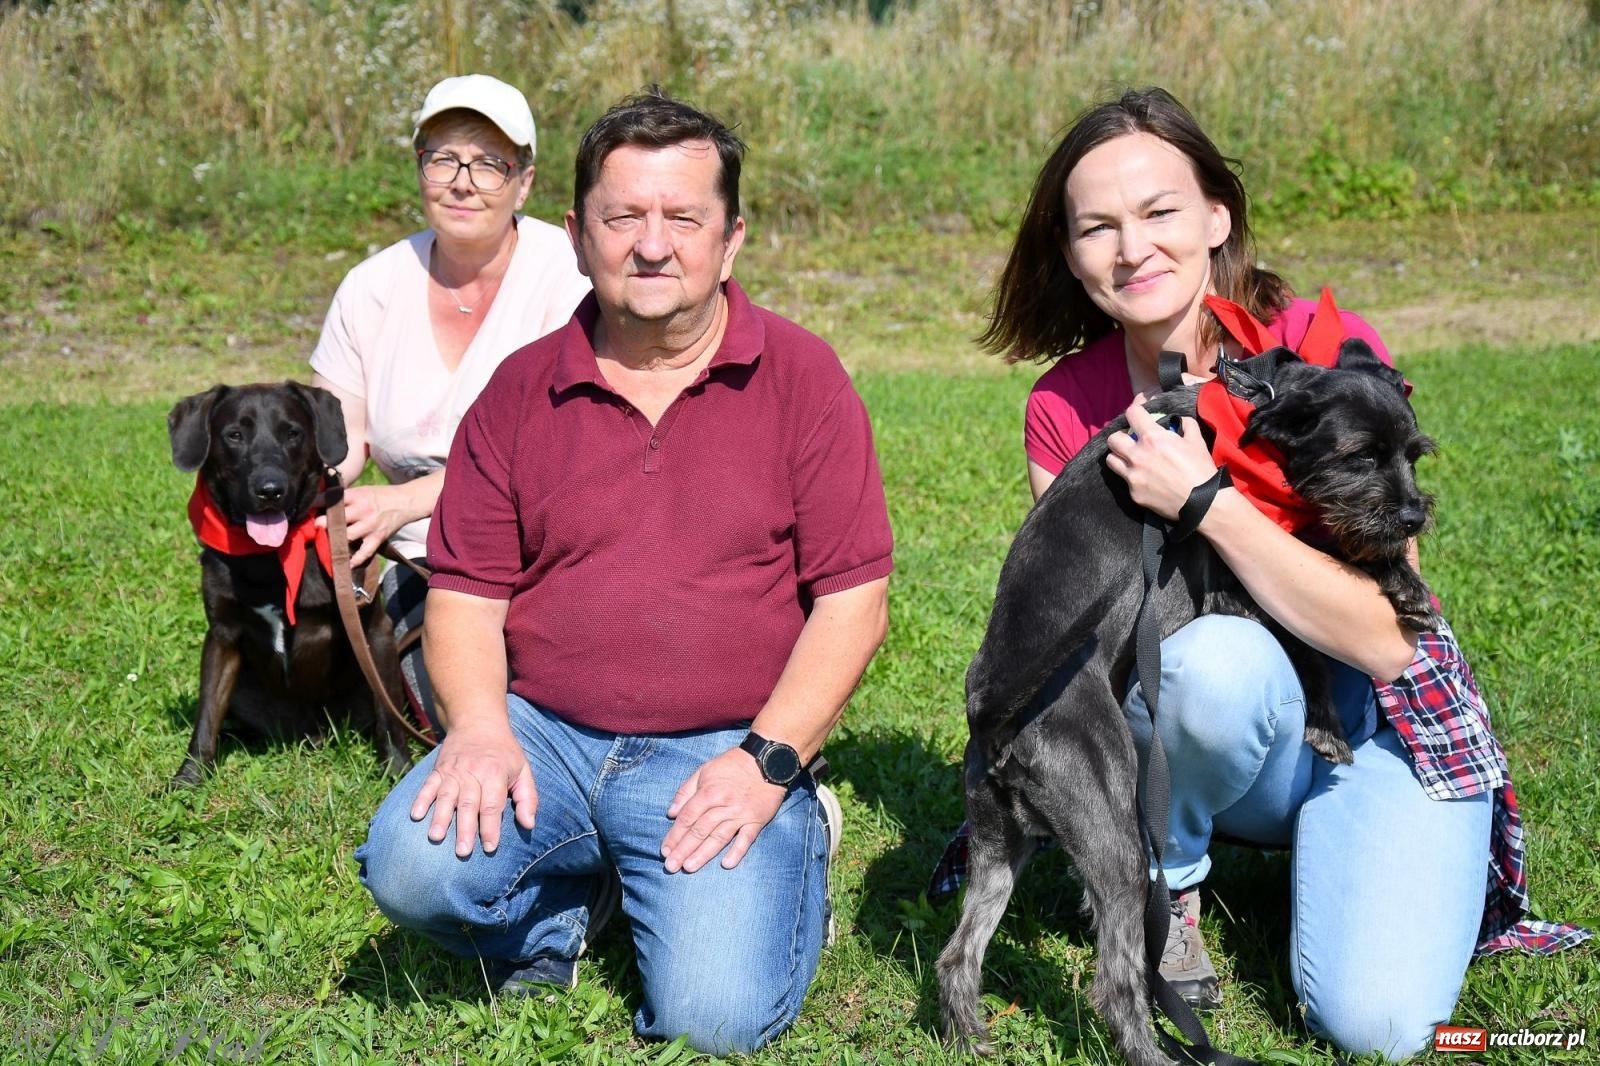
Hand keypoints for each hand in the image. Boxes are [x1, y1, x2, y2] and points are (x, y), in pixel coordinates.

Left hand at [323, 484, 412, 566]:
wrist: (406, 501)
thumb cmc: (381, 495)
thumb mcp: (363, 490)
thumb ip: (345, 497)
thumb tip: (323, 503)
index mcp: (357, 496)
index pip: (333, 499)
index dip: (317, 503)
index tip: (306, 508)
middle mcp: (362, 511)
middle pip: (337, 519)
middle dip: (323, 523)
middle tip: (314, 527)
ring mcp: (370, 525)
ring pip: (347, 536)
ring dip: (335, 541)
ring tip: (326, 544)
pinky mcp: (377, 537)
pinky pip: (365, 552)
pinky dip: (355, 560)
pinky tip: (346, 565)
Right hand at [409, 724, 536, 857]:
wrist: (478, 722)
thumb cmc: (504, 752)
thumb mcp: (523, 770)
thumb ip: (528, 798)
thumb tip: (529, 825)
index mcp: (495, 774)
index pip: (492, 805)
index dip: (491, 827)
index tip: (490, 847)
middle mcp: (473, 773)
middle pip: (468, 804)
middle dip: (465, 829)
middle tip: (463, 852)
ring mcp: (453, 771)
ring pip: (446, 797)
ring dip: (440, 818)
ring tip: (436, 837)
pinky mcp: (439, 770)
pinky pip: (428, 786)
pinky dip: (421, 800)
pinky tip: (415, 816)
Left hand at [661, 747, 787, 872]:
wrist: (768, 760)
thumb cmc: (732, 765)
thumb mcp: (704, 770)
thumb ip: (685, 791)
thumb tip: (671, 813)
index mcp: (708, 792)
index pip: (687, 818)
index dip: (674, 835)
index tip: (665, 851)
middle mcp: (723, 805)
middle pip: (700, 830)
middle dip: (683, 850)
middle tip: (671, 866)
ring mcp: (740, 815)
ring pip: (719, 837)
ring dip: (703, 854)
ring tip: (689, 868)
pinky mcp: (756, 820)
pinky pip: (746, 839)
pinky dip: (737, 852)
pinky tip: (726, 864)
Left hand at [1104, 400, 1219, 521]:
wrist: (1203, 503)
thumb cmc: (1201, 469)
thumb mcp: (1197, 441)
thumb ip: (1185, 425)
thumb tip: (1178, 420)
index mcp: (1152, 438)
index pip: (1131, 414)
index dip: (1135, 410)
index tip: (1138, 413)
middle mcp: (1137, 455)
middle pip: (1113, 439)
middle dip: (1121, 437)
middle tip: (1131, 442)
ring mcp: (1133, 476)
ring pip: (1111, 460)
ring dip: (1119, 456)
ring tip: (1130, 459)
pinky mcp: (1133, 493)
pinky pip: (1125, 481)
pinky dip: (1132, 477)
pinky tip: (1144, 480)